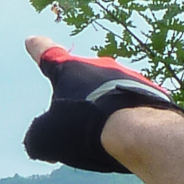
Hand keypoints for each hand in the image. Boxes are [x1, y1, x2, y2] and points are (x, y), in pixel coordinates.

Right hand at [19, 35, 177, 173]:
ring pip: (109, 93)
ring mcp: (127, 76)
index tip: (33, 41)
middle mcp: (98, 65)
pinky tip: (126, 140)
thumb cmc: (85, 128)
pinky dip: (127, 119)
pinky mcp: (150, 92)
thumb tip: (40, 142)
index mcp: (68, 69)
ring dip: (104, 110)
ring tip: (103, 139)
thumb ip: (36, 137)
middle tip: (75, 127)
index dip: (38, 48)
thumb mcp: (46, 138)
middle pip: (82, 79)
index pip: (46, 53)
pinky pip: (132, 105)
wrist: (136, 132)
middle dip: (78, 98)